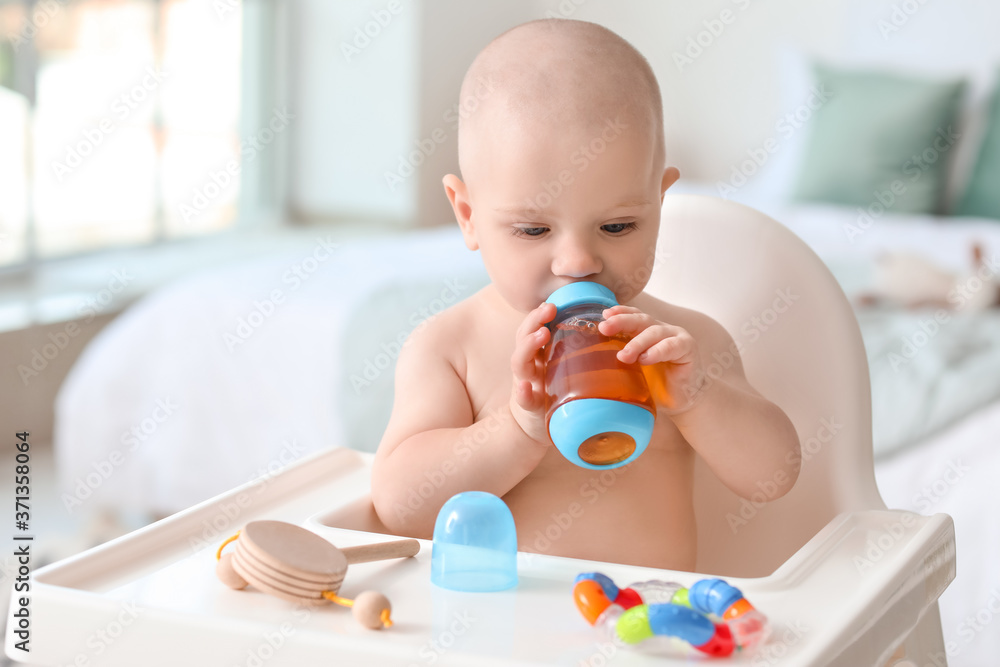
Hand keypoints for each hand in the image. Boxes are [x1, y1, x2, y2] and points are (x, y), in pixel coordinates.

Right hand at [509, 301, 556, 442]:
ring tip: (542, 335)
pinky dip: (524, 393)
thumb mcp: (558, 369)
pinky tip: (527, 388)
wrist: (533, 428)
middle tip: (549, 309)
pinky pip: (524, 399)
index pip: (531, 329)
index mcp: (535, 356)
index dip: (538, 315)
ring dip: (528, 347)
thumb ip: (569, 351)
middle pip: (523, 339)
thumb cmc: (551, 393)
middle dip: (534, 322)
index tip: (552, 304)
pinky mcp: (530, 407)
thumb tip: (594, 327)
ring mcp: (526, 385)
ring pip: (520, 363)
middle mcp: (527, 367)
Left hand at [598, 305, 705, 411]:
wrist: (680, 402)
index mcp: (647, 331)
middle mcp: (661, 330)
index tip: (604, 315)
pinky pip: (671, 346)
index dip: (619, 312)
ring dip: (637, 342)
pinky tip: (645, 359)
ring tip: (624, 356)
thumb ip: (618, 361)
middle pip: (641, 319)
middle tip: (605, 328)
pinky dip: (657, 351)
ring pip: (654, 332)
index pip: (633, 316)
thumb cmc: (654, 385)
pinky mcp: (687, 348)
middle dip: (621, 321)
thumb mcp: (632, 371)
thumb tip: (589, 360)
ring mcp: (676, 337)